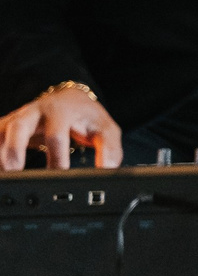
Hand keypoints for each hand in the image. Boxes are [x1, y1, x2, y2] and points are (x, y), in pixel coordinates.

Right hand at [0, 83, 120, 169]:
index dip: (57, 156)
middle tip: (15, 171)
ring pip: (3, 131)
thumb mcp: (105, 129)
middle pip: (19, 126)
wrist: (70, 100)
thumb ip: (109, 148)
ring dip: (1, 153)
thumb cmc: (87, 117)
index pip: (57, 134)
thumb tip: (107, 168)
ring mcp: (19, 117)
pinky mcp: (8, 125)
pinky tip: (2, 171)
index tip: (60, 174)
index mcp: (61, 112)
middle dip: (15, 149)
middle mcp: (36, 112)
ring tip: (6, 176)